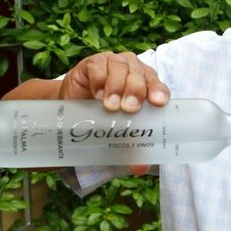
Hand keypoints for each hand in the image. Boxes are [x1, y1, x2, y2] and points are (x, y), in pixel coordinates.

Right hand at [58, 51, 168, 176]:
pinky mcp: (92, 63)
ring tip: (110, 105)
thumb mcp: (116, 131)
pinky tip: (97, 93)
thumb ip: (130, 147)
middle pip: (140, 74)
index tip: (158, 103)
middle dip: (136, 91)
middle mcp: (133, 70)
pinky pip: (98, 66)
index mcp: (146, 85)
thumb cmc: (101, 117)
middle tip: (129, 109)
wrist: (71, 107)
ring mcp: (113, 63)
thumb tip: (141, 167)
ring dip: (117, 86)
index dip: (159, 92)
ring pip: (121, 67)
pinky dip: (99, 79)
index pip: (157, 86)